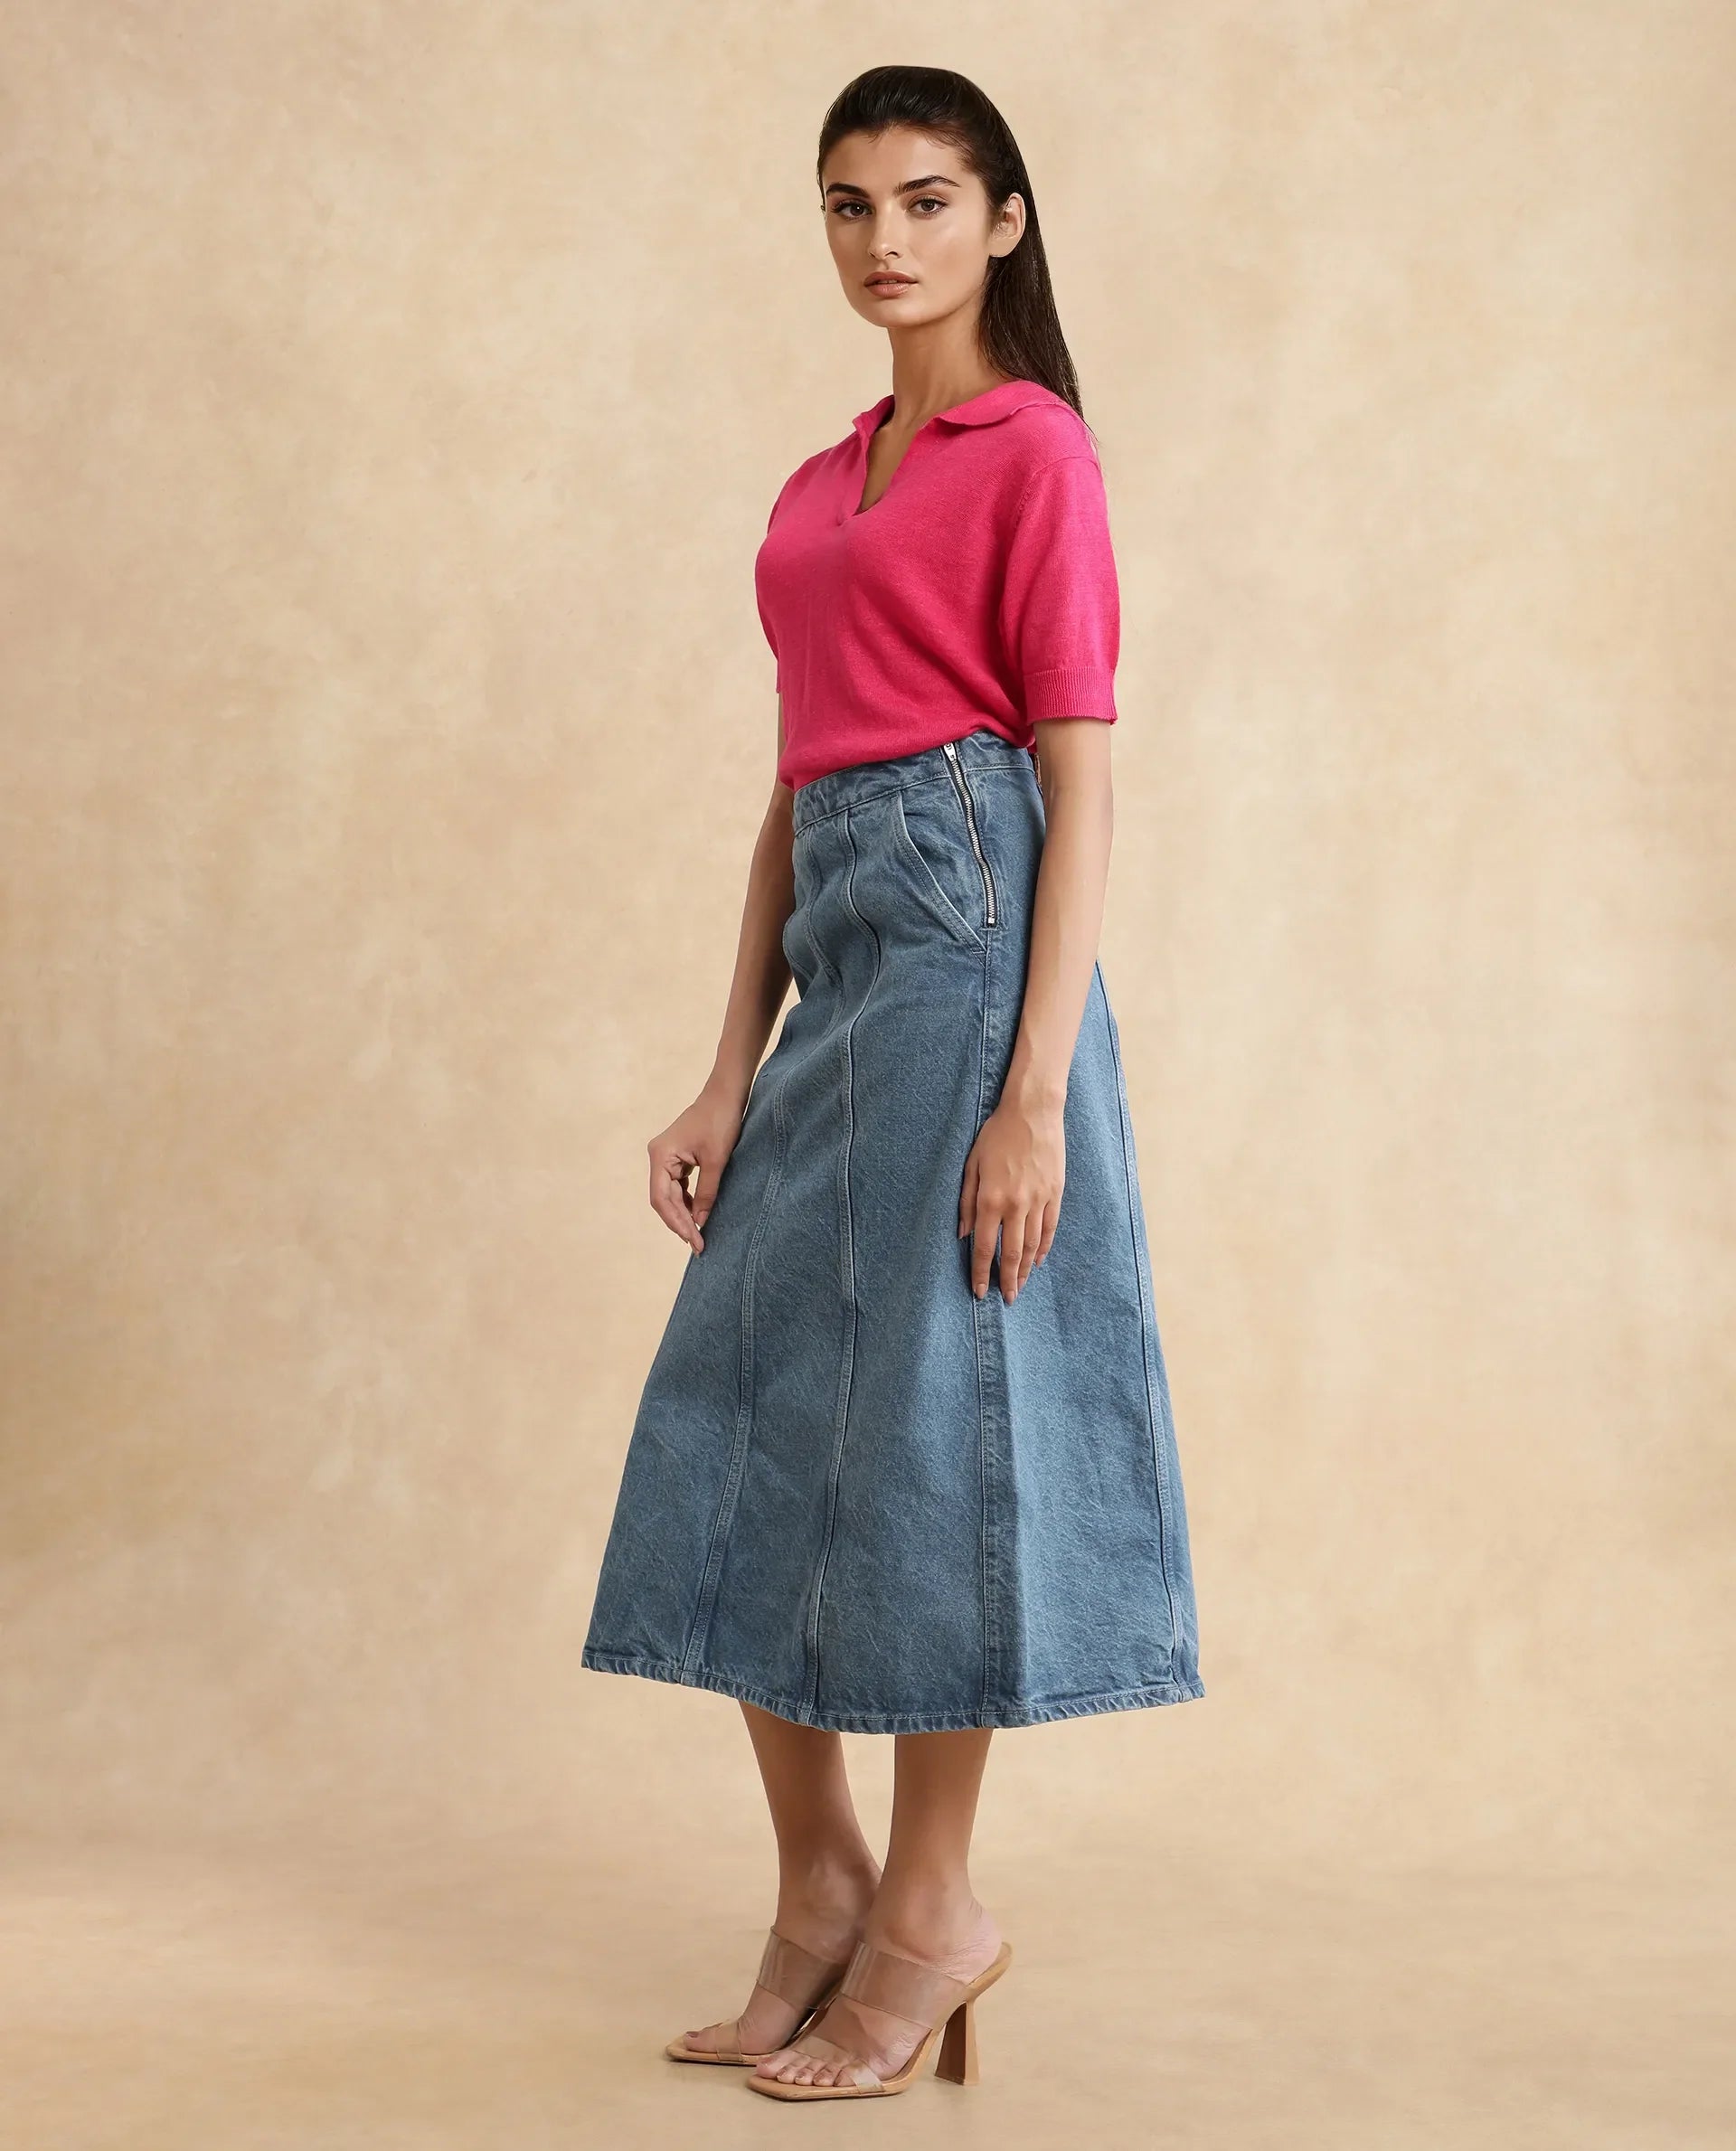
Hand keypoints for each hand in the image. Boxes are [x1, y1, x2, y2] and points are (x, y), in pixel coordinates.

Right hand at [648, 1082, 746, 1251]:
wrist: (727, 1094)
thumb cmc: (721, 1121)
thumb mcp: (716, 1161)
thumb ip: (706, 1193)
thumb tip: (700, 1222)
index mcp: (660, 1155)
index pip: (662, 1199)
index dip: (677, 1223)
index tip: (694, 1240)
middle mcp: (658, 1156)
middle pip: (663, 1199)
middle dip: (680, 1222)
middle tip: (698, 1245)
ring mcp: (666, 1156)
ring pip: (669, 1194)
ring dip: (682, 1214)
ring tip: (697, 1235)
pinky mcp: (678, 1156)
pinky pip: (677, 1185)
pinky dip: (686, 1201)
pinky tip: (697, 1214)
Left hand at [958, 1089, 1064, 1302]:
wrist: (1033, 1112)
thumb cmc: (996, 1135)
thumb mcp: (971, 1165)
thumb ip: (965, 1202)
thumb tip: (961, 1234)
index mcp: (990, 1199)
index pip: (984, 1246)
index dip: (981, 1272)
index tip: (979, 1291)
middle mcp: (1015, 1205)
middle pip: (1012, 1253)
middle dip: (1008, 1280)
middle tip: (1006, 1299)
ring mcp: (1038, 1201)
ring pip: (1032, 1246)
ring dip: (1026, 1270)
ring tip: (1021, 1286)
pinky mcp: (1055, 1194)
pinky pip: (1049, 1229)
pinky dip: (1044, 1248)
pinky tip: (1038, 1261)